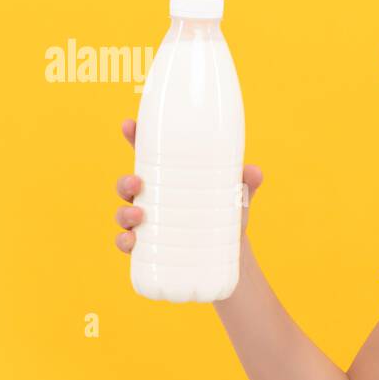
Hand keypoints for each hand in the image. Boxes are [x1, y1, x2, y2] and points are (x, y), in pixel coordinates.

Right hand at [113, 118, 263, 253]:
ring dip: (124, 213)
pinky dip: (125, 242)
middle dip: (126, 181)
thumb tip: (254, 172)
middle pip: (129, 185)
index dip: (135, 137)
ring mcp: (148, 224)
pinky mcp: (149, 249)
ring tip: (138, 216)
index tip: (129, 125)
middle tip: (138, 183)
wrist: (230, 254)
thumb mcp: (237, 196)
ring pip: (124, 214)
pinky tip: (131, 242)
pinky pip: (127, 244)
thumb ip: (246, 183)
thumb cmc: (227, 215)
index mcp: (169, 178)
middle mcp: (153, 199)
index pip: (147, 154)